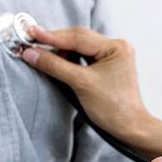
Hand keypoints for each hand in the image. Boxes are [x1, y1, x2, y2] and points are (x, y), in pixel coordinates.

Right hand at [21, 26, 161, 160]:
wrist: (129, 128)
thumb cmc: (113, 108)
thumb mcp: (80, 84)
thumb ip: (55, 66)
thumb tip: (31, 53)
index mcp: (116, 47)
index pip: (78, 37)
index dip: (52, 36)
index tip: (31, 33)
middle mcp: (116, 47)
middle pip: (78, 39)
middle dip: (55, 42)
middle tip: (31, 41)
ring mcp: (113, 56)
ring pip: (80, 47)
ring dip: (61, 51)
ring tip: (42, 55)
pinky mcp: (107, 66)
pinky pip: (84, 57)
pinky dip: (69, 59)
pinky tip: (57, 62)